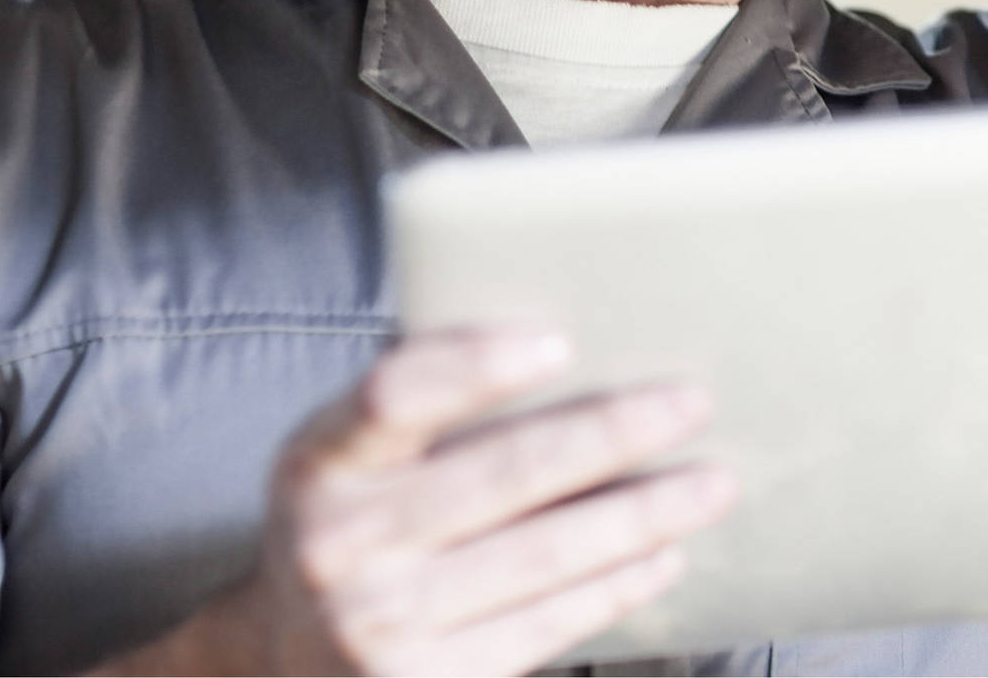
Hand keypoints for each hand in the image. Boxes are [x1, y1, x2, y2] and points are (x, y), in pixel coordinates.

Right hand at [95, 327, 731, 675]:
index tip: (561, 341)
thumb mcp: (352, 457)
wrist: (277, 663)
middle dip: (610, 433)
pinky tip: (663, 555)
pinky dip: (614, 586)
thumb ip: (429, 405)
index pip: (395, 394)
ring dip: (641, 516)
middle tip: (692, 402)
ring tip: (711, 483)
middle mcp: (336, 543)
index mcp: (319, 459)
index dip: (476, 365)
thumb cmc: (354, 523)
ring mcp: (375, 625)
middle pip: (500, 474)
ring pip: (542, 556)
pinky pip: (545, 626)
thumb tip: (579, 348)